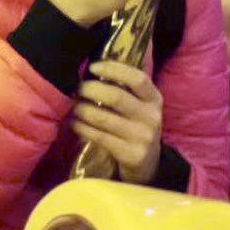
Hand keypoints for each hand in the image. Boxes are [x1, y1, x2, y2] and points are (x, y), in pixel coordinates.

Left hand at [72, 61, 162, 183]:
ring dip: (82, 109)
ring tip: (74, 106)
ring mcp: (142, 137)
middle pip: (116, 96)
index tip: (93, 67)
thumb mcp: (140, 107)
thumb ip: (126, 89)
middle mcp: (152, 117)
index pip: (137, 78)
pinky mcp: (131, 155)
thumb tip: (94, 63)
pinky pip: (99, 136)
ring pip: (103, 118)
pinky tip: (75, 123)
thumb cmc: (136, 127)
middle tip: (77, 88)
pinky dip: (82, 128)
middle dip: (91, 89)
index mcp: (155, 99)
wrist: (148, 165)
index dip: (113, 69)